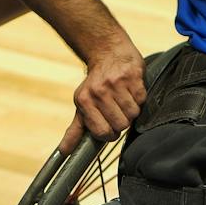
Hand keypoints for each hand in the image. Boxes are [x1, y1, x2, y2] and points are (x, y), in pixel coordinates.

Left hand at [58, 36, 145, 152]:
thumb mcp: (82, 105)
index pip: (103, 132)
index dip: (110, 133)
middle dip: (122, 121)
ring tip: (124, 99)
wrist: (108, 51)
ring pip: (133, 113)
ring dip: (131, 110)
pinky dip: (139, 98)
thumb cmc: (95, 84)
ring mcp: (116, 83)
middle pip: (121, 125)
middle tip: (118, 109)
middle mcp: (99, 91)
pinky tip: (131, 90)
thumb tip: (63, 152)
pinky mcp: (133, 75)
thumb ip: (75, 131)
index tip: (110, 126)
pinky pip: (142, 100)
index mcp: (84, 101)